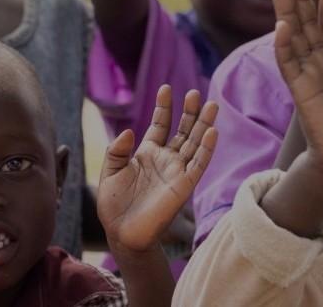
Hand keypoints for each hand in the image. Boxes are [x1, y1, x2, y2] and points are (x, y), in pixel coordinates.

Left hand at [98, 85, 218, 253]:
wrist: (122, 232)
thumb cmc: (114, 205)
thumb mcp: (109, 172)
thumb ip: (116, 150)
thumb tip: (128, 131)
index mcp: (147, 154)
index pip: (160, 125)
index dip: (164, 107)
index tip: (166, 88)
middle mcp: (165, 160)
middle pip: (183, 130)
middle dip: (189, 112)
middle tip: (195, 92)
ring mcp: (177, 171)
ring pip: (195, 143)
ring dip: (203, 124)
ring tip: (210, 104)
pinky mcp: (184, 185)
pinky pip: (199, 164)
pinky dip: (207, 148)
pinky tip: (212, 131)